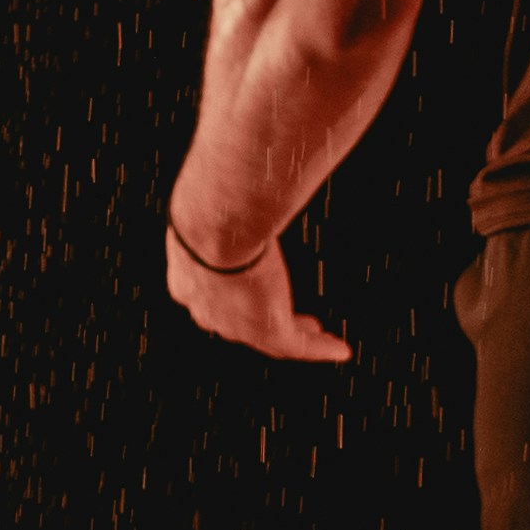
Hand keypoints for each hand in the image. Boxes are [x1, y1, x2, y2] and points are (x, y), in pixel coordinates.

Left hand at [166, 216, 349, 362]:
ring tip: (319, 336)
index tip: (256, 291)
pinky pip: (299, 346)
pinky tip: (340, 350)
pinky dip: (321, 349)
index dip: (236, 298)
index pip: (214, 296)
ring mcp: (237, 325)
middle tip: (295, 321)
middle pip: (241, 324)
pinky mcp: (268, 329)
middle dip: (267, 321)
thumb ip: (225, 207)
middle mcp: (207, 310)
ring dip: (298, 337)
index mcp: (188, 279)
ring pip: (271, 339)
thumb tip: (235, 180)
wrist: (216, 225)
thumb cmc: (213, 203)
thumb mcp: (211, 209)